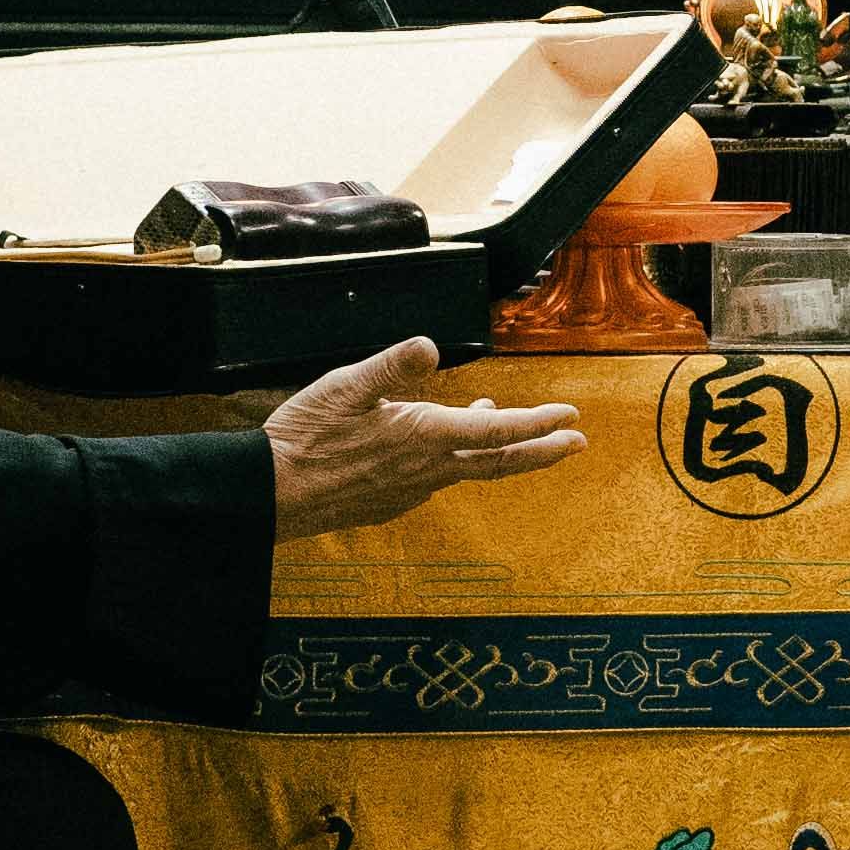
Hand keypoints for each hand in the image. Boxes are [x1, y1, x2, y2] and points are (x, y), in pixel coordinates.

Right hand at [266, 336, 581, 540]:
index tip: (571, 418)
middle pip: (499, 462)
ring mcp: (410, 490)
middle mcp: (427, 470)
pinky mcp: (391, 502)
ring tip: (508, 426)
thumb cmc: (305, 438)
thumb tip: (431, 348)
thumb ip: (392, 366)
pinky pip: (436, 478)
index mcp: (424, 436)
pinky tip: (442, 446)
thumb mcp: (346, 386)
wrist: (272, 494)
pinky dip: (456, 459)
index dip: (539, 423)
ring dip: (495, 450)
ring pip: (467, 469)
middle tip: (578, 443)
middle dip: (543, 451)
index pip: (498, 432)